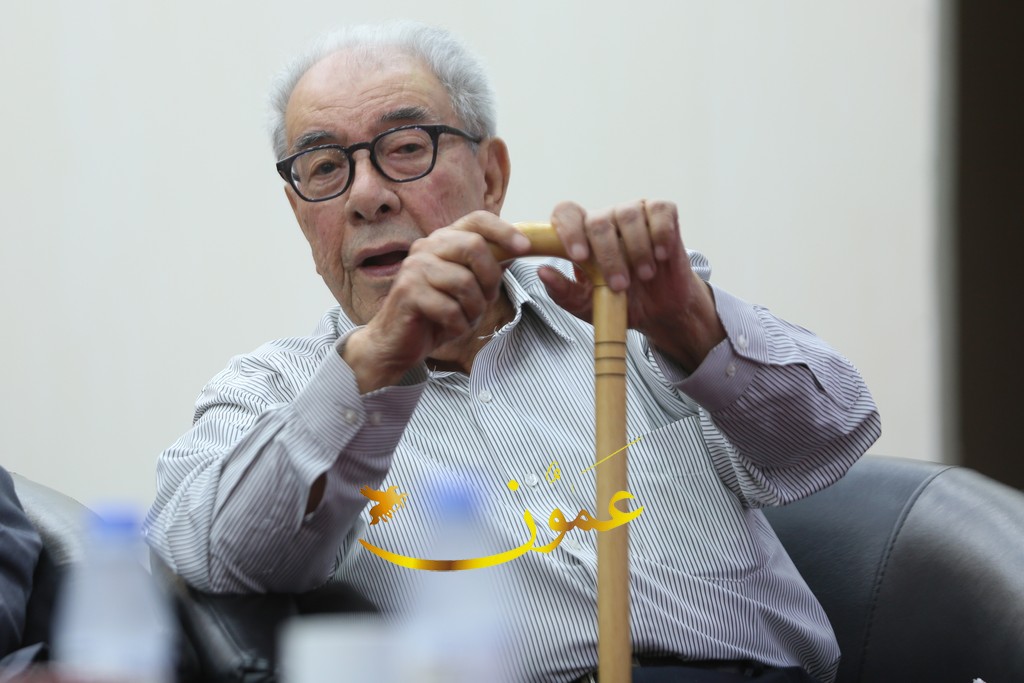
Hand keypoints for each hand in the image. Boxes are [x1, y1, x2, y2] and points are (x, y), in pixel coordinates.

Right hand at [343, 211, 529, 391]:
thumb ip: (489, 267)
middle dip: (490, 278)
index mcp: (444, 240)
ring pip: (464, 282)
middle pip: (474, 246)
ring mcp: (415, 267)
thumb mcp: (470, 287)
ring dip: (474, 309)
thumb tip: (521, 248)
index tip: (525, 248)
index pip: (478, 219)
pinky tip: (450, 328)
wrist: (398, 342)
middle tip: (488, 298)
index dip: (504, 231)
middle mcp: (427, 247)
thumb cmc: (437, 313)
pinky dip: (459, 325)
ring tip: (464, 318)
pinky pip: (450, 309)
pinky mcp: (408, 292)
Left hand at [537, 200, 725, 371]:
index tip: (572, 256)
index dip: (567, 230)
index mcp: (581, 236)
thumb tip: (542, 272)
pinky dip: (660, 234)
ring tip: (645, 275)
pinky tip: (661, 255)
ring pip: (628, 215)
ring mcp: (634, 213)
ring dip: (636, 249)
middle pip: (597, 221)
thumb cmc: (619, 302)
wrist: (660, 311)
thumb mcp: (586, 305)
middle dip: (607, 255)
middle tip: (618, 285)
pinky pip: (659, 210)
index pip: (565, 214)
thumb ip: (563, 292)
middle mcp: (605, 220)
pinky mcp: (662, 214)